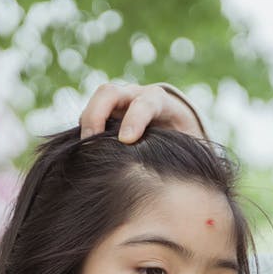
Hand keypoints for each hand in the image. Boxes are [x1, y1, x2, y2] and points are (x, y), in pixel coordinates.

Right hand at [79, 82, 203, 142]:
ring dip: (88, 122)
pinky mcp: (105, 113)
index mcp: (160, 102)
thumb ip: (185, 153)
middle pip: (110, 92)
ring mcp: (117, 102)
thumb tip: (187, 180)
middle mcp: (135, 96)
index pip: (146, 102)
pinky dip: (85, 131)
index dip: (135, 119)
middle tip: (91, 142)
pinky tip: (86, 151)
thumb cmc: (182, 143)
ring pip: (96, 101)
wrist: (172, 130)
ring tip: (84, 149)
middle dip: (97, 114)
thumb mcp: (188, 146)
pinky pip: (90, 115)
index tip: (126, 141)